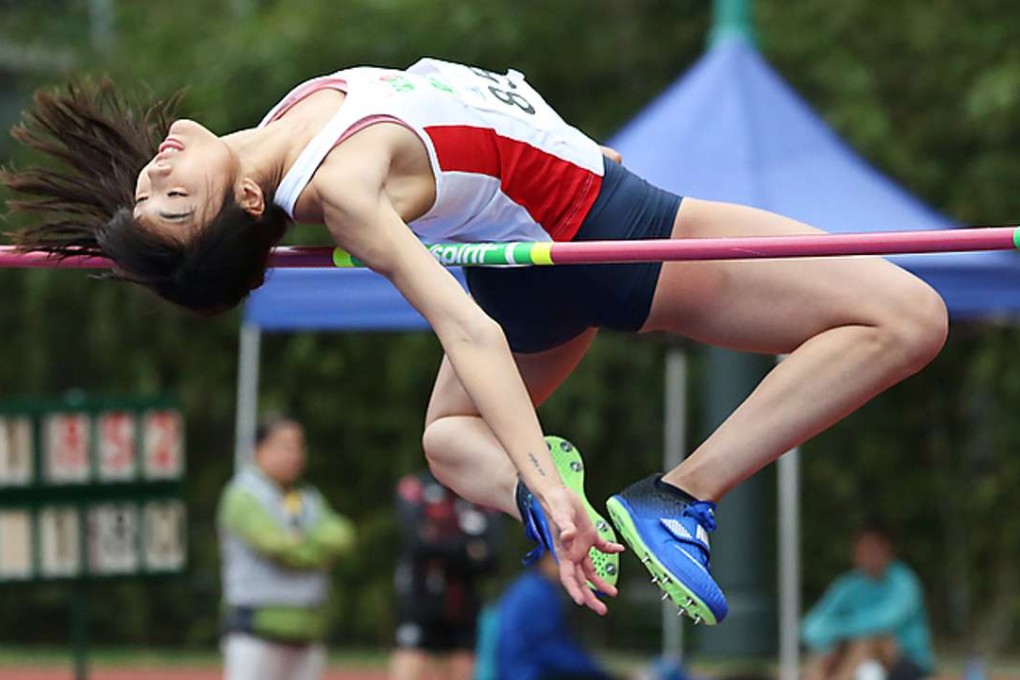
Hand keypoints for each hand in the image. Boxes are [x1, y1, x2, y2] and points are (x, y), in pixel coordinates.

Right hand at [540, 486, 624, 615]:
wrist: (557, 493)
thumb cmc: (555, 504)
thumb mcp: (560, 516)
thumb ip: (564, 528)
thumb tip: (567, 537)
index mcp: (564, 552)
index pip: (568, 577)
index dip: (574, 590)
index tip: (581, 602)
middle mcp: (572, 553)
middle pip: (581, 580)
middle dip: (589, 596)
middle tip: (601, 609)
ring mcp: (580, 547)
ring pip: (590, 571)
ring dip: (600, 582)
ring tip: (612, 593)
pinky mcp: (588, 537)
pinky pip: (601, 547)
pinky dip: (610, 549)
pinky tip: (618, 549)